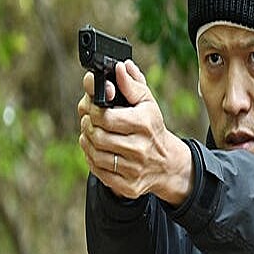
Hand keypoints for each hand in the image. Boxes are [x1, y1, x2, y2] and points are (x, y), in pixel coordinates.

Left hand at [78, 60, 193, 204]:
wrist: (167, 163)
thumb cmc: (152, 128)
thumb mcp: (147, 103)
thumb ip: (132, 84)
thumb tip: (120, 67)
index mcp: (144, 124)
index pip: (105, 116)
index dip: (92, 109)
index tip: (91, 106)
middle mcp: (140, 148)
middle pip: (97, 136)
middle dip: (87, 125)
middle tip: (88, 120)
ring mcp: (134, 169)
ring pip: (95, 154)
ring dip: (86, 141)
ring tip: (89, 133)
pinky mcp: (128, 186)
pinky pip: (99, 171)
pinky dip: (90, 158)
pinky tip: (93, 149)